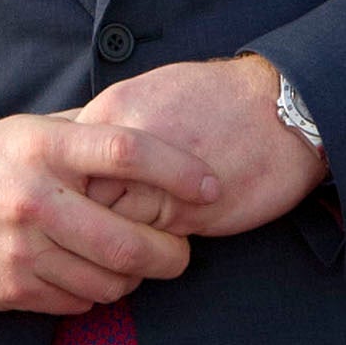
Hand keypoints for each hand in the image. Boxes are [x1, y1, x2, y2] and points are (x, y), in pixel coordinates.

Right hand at [0, 114, 219, 314]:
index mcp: (42, 146)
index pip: (125, 151)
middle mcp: (34, 197)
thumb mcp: (26, 130)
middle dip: (172, 252)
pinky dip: (99, 293)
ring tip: (137, 264)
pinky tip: (93, 274)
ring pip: (110, 280)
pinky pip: (81, 302)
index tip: (211, 185)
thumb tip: (151, 127)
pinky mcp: (14, 289)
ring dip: (136, 278)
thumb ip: (83, 131)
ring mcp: (23, 249)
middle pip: (128, 237)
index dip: (179, 169)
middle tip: (184, 250)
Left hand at [75, 57, 325, 238]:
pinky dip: (141, 252)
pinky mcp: (187, 214)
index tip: (63, 204)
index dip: (63, 187)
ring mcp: (157, 181)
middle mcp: (128, 145)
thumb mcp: (154, 92)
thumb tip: (76, 150)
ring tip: (108, 249)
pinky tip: (145, 250)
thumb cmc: (219, 98)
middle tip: (76, 237)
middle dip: (77, 220)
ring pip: (109, 226)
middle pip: (77, 197)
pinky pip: (147, 243)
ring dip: (108, 241)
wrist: (282, 109)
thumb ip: (114, 124)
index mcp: (114, 111)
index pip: (62, 162)